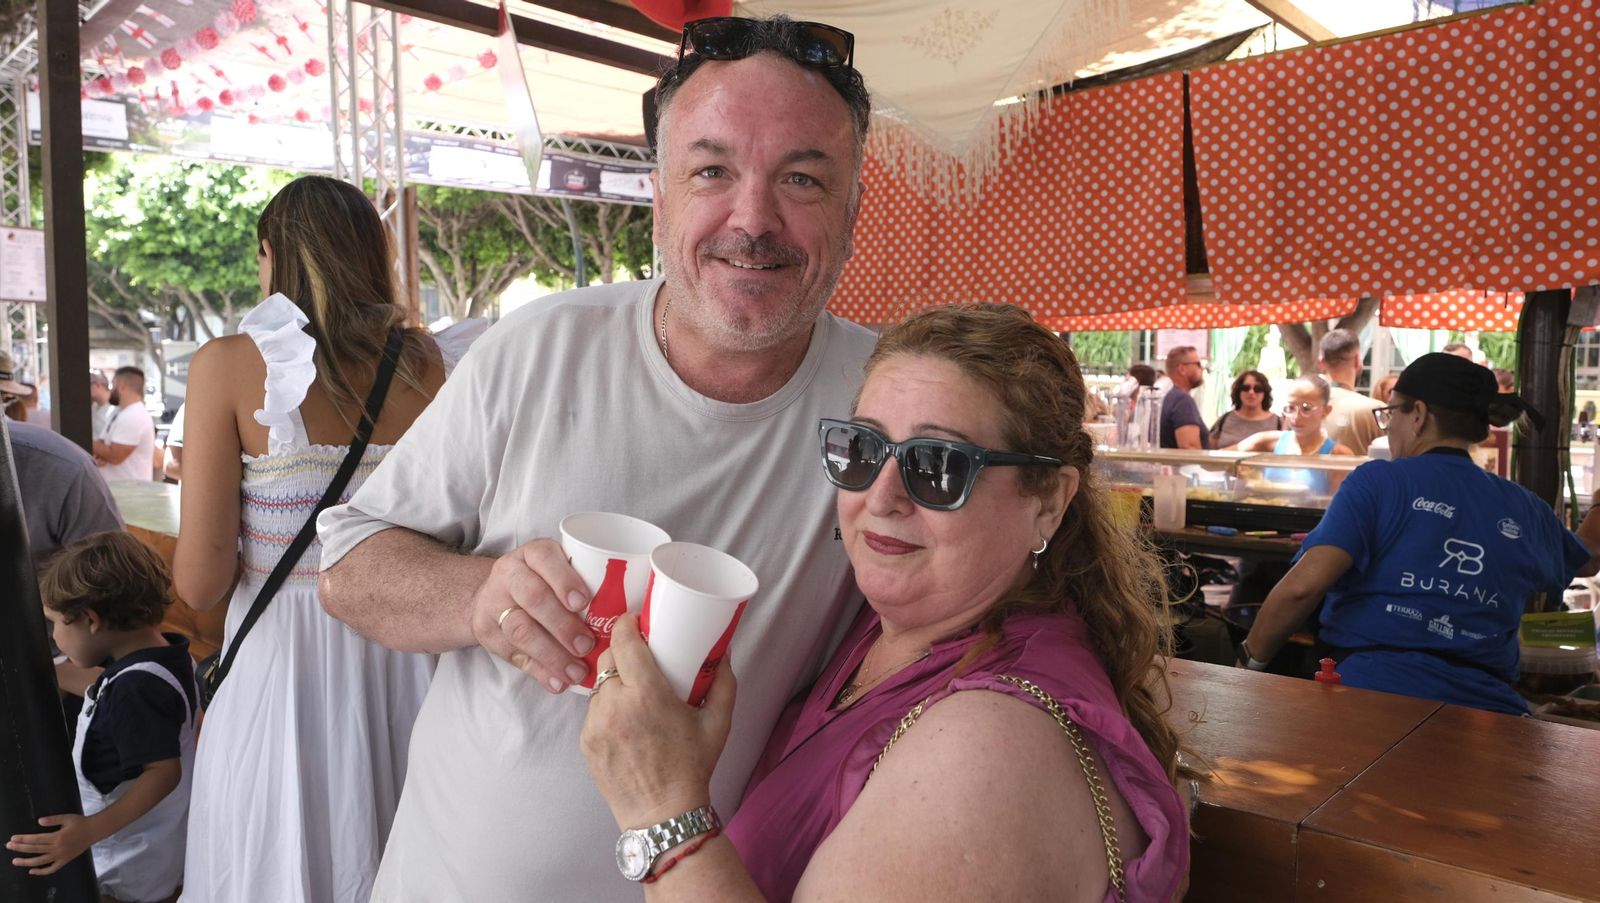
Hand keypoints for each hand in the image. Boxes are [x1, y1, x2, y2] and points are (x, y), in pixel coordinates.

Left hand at [8, 813, 94, 875]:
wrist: (94, 831)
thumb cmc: (80, 822)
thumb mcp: (67, 817)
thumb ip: (53, 819)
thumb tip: (39, 821)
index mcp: (57, 837)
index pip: (36, 839)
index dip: (24, 839)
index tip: (13, 838)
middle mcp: (58, 848)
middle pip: (35, 849)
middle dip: (20, 848)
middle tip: (8, 846)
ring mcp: (61, 856)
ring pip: (40, 861)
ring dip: (26, 862)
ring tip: (15, 861)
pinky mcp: (65, 860)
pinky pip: (51, 869)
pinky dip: (41, 872)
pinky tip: (32, 871)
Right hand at [470, 538, 594, 693]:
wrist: (492, 593)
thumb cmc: (542, 582)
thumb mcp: (558, 569)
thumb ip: (584, 582)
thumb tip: (628, 617)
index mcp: (532, 554)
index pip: (544, 558)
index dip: (564, 580)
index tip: (584, 602)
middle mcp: (509, 574)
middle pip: (533, 597)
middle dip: (562, 625)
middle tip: (586, 646)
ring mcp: (494, 603)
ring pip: (520, 629)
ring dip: (552, 654)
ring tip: (576, 672)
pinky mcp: (488, 632)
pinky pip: (512, 655)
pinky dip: (538, 671)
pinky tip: (557, 682)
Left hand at [580, 614, 735, 828]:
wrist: (663, 814)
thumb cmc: (692, 768)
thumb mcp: (718, 723)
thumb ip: (724, 683)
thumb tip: (725, 651)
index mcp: (646, 696)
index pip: (624, 641)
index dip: (626, 623)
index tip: (635, 619)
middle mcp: (616, 706)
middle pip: (608, 657)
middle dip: (622, 650)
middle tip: (640, 653)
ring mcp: (596, 725)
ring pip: (599, 685)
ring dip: (614, 681)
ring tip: (634, 691)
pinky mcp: (586, 742)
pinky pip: (594, 711)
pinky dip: (608, 707)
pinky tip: (626, 719)